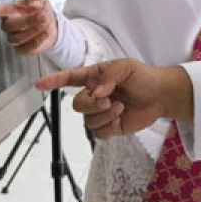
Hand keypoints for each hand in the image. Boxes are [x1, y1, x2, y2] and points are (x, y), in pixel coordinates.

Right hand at [0, 0, 56, 54]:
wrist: (52, 25)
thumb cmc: (42, 9)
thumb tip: (33, 5)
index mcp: (8, 11)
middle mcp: (7, 25)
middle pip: (10, 26)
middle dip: (28, 21)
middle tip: (43, 16)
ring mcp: (13, 38)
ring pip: (18, 38)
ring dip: (35, 30)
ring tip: (46, 23)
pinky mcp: (22, 50)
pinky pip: (26, 48)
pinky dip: (38, 41)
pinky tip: (45, 34)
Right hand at [36, 60, 193, 138]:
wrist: (161, 95)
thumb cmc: (144, 77)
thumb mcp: (126, 68)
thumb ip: (109, 77)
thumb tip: (97, 92)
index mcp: (95, 78)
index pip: (70, 79)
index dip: (54, 81)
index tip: (39, 84)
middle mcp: (94, 95)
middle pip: (77, 105)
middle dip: (90, 105)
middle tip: (108, 100)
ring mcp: (101, 113)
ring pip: (87, 121)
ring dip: (103, 115)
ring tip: (121, 107)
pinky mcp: (110, 127)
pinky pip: (99, 133)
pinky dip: (109, 126)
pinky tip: (121, 117)